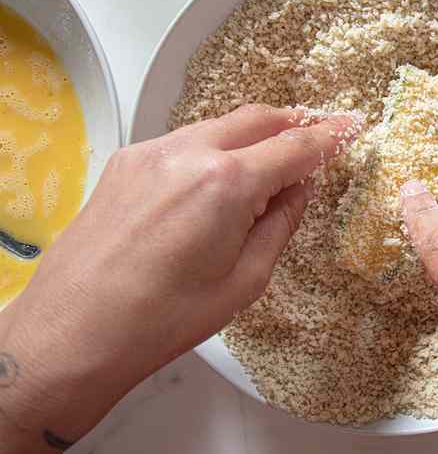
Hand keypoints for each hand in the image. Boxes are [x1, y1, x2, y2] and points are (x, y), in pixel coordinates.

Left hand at [0, 106, 359, 453]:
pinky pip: (184, 141)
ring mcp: (152, 153)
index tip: (351, 127)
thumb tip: (298, 189)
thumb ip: (280, 224)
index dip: (330, 136)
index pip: (296, 145)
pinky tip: (214, 183)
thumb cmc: (159, 321)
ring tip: (265, 167)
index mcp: (227, 184)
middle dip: (292, 125)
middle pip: (259, 118)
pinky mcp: (126, 162)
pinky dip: (211, 150)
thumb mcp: (244, 281)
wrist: (71, 335)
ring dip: (251, 137)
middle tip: (315, 140)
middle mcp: (189, 154)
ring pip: (219, 125)